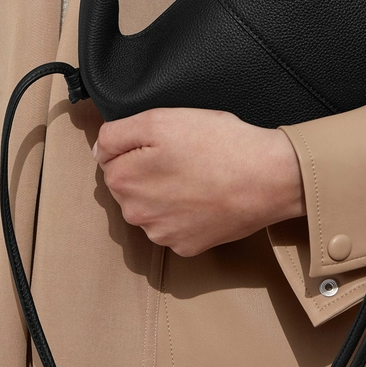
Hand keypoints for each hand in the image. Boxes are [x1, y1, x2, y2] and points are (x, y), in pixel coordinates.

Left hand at [92, 108, 305, 257]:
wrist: (267, 178)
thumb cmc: (216, 143)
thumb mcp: (160, 119)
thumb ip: (116, 133)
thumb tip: (99, 151)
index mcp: (125, 181)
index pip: (110, 158)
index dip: (135, 145)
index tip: (162, 141)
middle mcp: (136, 215)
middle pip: (128, 185)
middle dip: (146, 170)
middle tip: (181, 155)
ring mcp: (162, 235)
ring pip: (150, 207)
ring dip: (163, 193)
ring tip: (195, 175)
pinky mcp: (187, 247)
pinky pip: (173, 226)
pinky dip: (183, 213)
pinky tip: (204, 197)